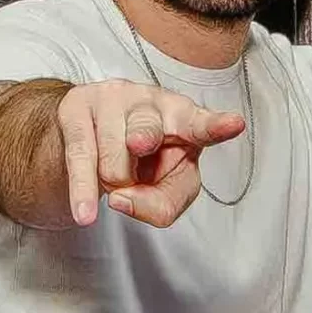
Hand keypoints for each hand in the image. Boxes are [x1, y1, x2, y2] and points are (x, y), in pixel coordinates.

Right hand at [59, 79, 245, 227]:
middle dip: (134, 164)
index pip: (200, 124)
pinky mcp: (78, 108)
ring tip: (117, 171)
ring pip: (112, 161)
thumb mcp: (169, 190)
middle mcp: (149, 100)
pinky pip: (79, 159)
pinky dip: (83, 192)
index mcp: (183, 117)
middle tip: (134, 160)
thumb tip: (121, 200)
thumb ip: (162, 205)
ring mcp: (112, 99)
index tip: (234, 125)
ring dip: (113, 182)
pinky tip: (85, 213)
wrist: (94, 137)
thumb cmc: (145, 163)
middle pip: (144, 137)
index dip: (216, 126)